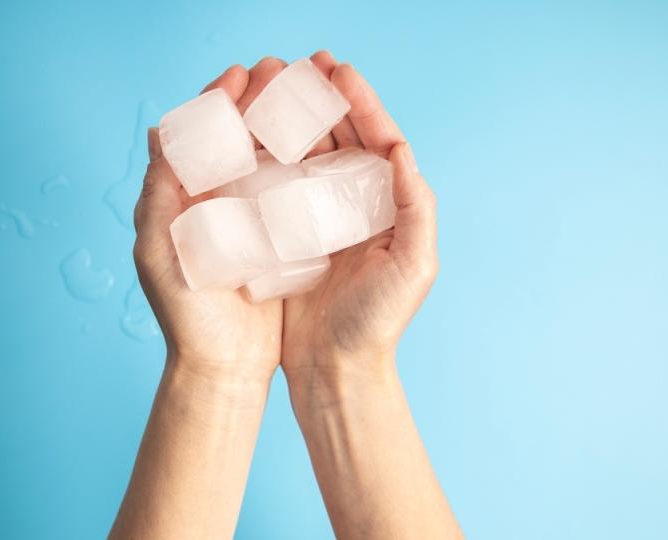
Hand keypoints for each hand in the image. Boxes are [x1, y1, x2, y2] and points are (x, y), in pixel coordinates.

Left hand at [133, 62, 292, 383]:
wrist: (223, 368)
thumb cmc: (186, 316)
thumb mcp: (157, 252)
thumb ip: (157, 193)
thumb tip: (157, 133)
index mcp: (187, 200)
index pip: (202, 136)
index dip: (219, 101)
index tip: (240, 75)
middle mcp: (222, 204)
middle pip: (241, 138)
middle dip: (260, 101)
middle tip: (282, 73)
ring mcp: (255, 221)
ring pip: (272, 159)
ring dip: (288, 125)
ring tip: (309, 96)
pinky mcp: (284, 241)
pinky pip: (296, 194)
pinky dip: (309, 166)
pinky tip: (326, 146)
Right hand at [281, 52, 438, 378]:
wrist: (335, 369)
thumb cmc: (378, 323)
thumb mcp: (414, 266)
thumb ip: (417, 208)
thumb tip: (403, 150)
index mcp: (389, 206)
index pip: (378, 140)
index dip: (361, 102)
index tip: (339, 71)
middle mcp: (356, 206)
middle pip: (341, 139)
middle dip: (323, 100)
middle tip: (302, 67)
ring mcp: (319, 220)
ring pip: (307, 157)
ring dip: (292, 121)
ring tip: (274, 90)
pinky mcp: (287, 237)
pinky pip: (277, 188)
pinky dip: (266, 159)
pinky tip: (250, 137)